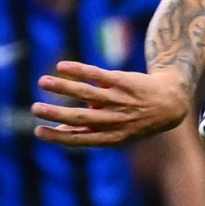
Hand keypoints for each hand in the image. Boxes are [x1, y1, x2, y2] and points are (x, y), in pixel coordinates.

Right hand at [34, 62, 190, 146]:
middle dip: (56, 113)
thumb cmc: (136, 120)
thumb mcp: (117, 133)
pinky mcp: (122, 81)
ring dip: (62, 87)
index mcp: (113, 138)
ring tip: (42, 82)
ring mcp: (119, 100)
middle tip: (34, 109)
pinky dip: (78, 70)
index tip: (38, 131)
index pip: (81, 139)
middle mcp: (116, 120)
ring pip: (86, 93)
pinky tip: (61, 66)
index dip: (59, 136)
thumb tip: (57, 129)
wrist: (170, 102)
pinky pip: (97, 75)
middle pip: (81, 118)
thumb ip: (89, 132)